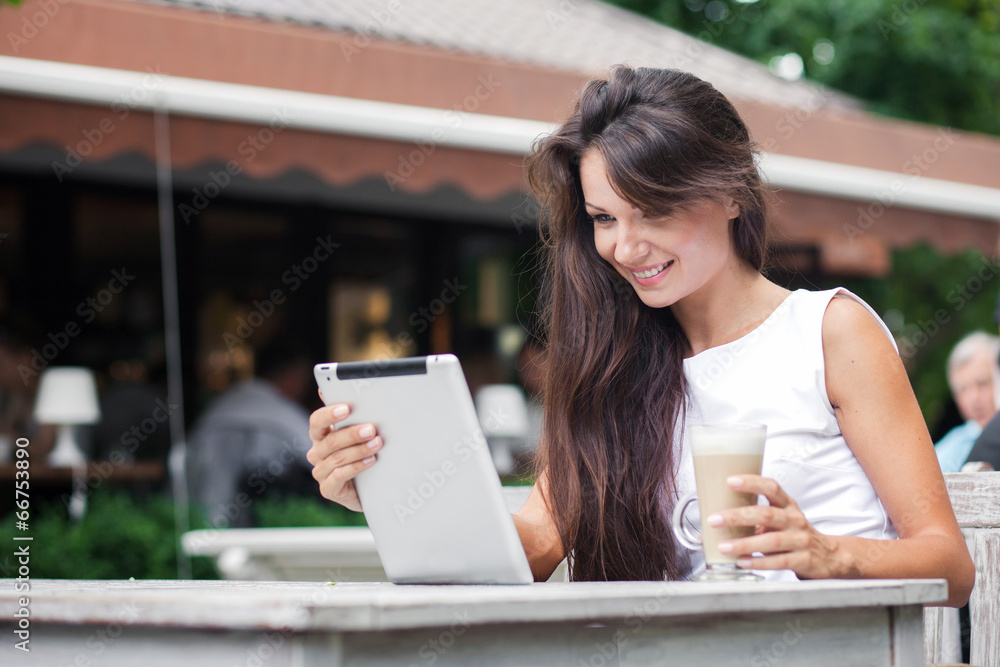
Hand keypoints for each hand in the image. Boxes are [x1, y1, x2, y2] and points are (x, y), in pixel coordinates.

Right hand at [306, 402, 381, 511]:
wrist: (372, 488)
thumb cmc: (364, 455)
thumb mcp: (360, 435)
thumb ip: (355, 416)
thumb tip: (349, 389)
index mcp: (321, 435)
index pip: (317, 421)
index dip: (329, 414)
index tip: (347, 408)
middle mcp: (317, 453)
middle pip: (330, 440)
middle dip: (351, 433)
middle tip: (371, 429)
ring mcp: (321, 472)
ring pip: (336, 458)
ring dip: (359, 450)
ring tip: (377, 444)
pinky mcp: (328, 489)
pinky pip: (339, 476)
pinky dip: (356, 467)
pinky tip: (371, 461)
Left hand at [708, 474, 846, 579]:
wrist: (830, 556)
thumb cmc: (794, 535)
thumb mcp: (777, 522)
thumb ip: (747, 523)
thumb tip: (706, 531)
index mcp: (787, 505)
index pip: (771, 487)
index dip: (751, 482)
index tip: (730, 481)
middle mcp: (794, 519)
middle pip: (766, 513)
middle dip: (737, 516)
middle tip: (714, 520)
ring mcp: (800, 540)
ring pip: (771, 540)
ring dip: (745, 543)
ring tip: (724, 546)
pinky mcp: (804, 560)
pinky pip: (779, 561)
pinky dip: (759, 562)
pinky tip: (742, 562)